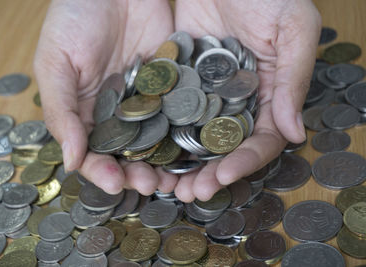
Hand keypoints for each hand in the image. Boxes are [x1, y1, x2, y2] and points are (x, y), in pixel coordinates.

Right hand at [34, 0, 177, 194]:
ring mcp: (147, 100)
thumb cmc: (73, 18)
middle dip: (140, 172)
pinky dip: (188, 130)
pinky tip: (196, 146)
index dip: (103, 171)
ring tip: (177, 178)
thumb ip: (60, 111)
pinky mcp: (172, 85)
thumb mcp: (56, 63)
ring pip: (158, 139)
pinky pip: (181, 111)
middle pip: (129, 153)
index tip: (116, 184)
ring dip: (166, 161)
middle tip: (153, 186)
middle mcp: (118, 113)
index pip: (93, 152)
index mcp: (86, 113)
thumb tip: (70, 162)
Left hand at [173, 0, 320, 201]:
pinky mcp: (178, 82)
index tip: (223, 177)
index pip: (260, 139)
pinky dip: (157, 132)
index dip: (244, 161)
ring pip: (192, 136)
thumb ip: (294, 79)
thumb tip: (293, 134)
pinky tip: (143, 151)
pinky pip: (167, 110)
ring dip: (179, 163)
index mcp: (268, 96)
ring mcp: (205, 95)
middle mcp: (235, 102)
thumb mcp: (293, 29)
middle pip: (223, 147)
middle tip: (189, 193)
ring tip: (163, 182)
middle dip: (208, 173)